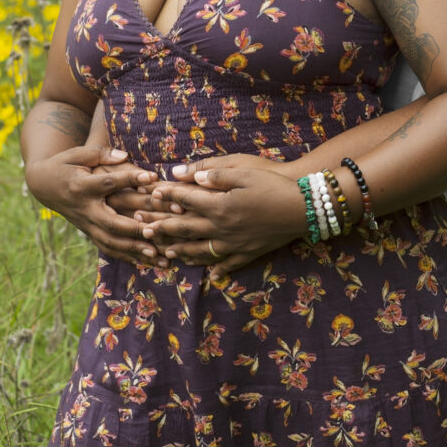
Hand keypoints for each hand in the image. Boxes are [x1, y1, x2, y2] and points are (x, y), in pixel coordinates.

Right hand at [26, 144, 168, 265]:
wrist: (42, 185)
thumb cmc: (64, 165)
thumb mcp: (78, 154)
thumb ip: (101, 154)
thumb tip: (124, 155)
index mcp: (82, 186)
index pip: (108, 184)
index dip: (130, 179)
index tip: (152, 177)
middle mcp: (85, 209)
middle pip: (111, 222)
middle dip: (134, 228)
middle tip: (157, 230)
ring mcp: (86, 224)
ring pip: (110, 241)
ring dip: (134, 249)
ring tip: (157, 255)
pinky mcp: (88, 232)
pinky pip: (107, 248)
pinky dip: (126, 256)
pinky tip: (145, 262)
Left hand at [142, 155, 303, 276]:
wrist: (303, 209)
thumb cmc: (273, 185)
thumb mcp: (244, 172)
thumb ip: (215, 174)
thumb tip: (188, 175)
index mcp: (219, 206)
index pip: (186, 199)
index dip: (167, 195)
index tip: (150, 193)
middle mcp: (222, 228)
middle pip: (187, 228)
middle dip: (163, 227)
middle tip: (143, 228)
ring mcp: (235, 244)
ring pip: (202, 250)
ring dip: (182, 251)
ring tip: (166, 252)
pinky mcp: (250, 252)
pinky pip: (229, 263)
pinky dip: (217, 268)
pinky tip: (211, 274)